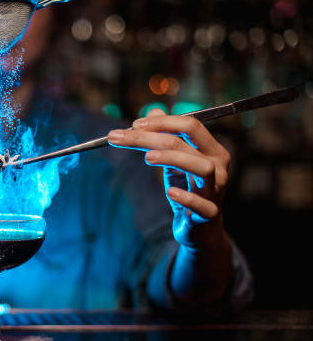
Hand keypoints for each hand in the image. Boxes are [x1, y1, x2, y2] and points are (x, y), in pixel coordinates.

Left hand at [107, 108, 231, 249]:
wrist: (200, 228)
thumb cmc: (187, 189)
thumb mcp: (174, 161)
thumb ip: (165, 136)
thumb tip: (152, 112)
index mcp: (211, 150)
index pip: (190, 125)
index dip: (162, 122)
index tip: (133, 124)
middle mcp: (218, 167)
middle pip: (187, 142)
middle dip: (152, 136)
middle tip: (122, 136)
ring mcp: (215, 190)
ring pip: (202, 168)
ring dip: (173, 159)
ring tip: (147, 157)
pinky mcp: (208, 214)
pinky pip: (201, 204)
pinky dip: (186, 197)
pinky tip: (170, 192)